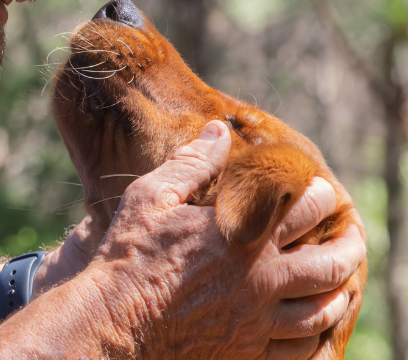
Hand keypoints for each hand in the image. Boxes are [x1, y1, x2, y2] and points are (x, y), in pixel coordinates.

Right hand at [83, 120, 365, 359]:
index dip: (320, 198)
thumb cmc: (129, 256)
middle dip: (349, 247)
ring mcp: (256, 321)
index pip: (303, 212)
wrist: (114, 323)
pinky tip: (309, 326)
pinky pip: (298, 350)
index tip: (323, 192)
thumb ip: (192, 163)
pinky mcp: (245, 352)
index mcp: (241, 237)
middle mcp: (259, 280)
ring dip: (337, 293)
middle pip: (329, 265)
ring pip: (321, 311)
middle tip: (353, 237)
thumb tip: (218, 130)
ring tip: (340, 284)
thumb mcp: (152, 197)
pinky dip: (313, 336)